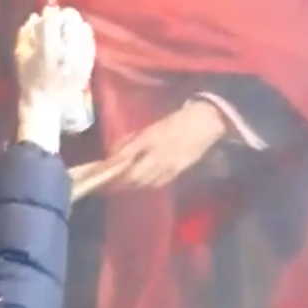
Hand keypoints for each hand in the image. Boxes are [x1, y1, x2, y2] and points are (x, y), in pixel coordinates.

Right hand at [15, 6, 95, 151]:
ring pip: (83, 27)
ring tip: (66, 33)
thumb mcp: (20, 55)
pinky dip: (83, 36)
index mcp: (48, 50)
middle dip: (63, 18)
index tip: (46, 15)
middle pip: (72, 19)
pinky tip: (75, 41)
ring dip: (74, 25)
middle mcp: (68, 52)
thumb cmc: (29, 80)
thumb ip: (26, 32)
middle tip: (57, 24)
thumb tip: (37, 15)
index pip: (53, 19)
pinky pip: (91, 40)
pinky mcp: (90, 63)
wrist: (48, 105)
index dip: (49, 13)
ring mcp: (82, 58)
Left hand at [110, 100, 227, 189]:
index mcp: (149, 139)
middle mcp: (158, 155)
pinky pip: (159, 182)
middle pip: (134, 176)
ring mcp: (169, 165)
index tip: (101, 173)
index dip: (112, 168)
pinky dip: (148, 185)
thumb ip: (132, 140)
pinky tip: (142, 184)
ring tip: (122, 186)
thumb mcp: (151, 128)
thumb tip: (114, 153)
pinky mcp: (179, 171)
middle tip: (108, 185)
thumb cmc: (176, 121)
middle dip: (120, 182)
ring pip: (146, 182)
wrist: (205, 122)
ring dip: (132, 186)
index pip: (126, 158)